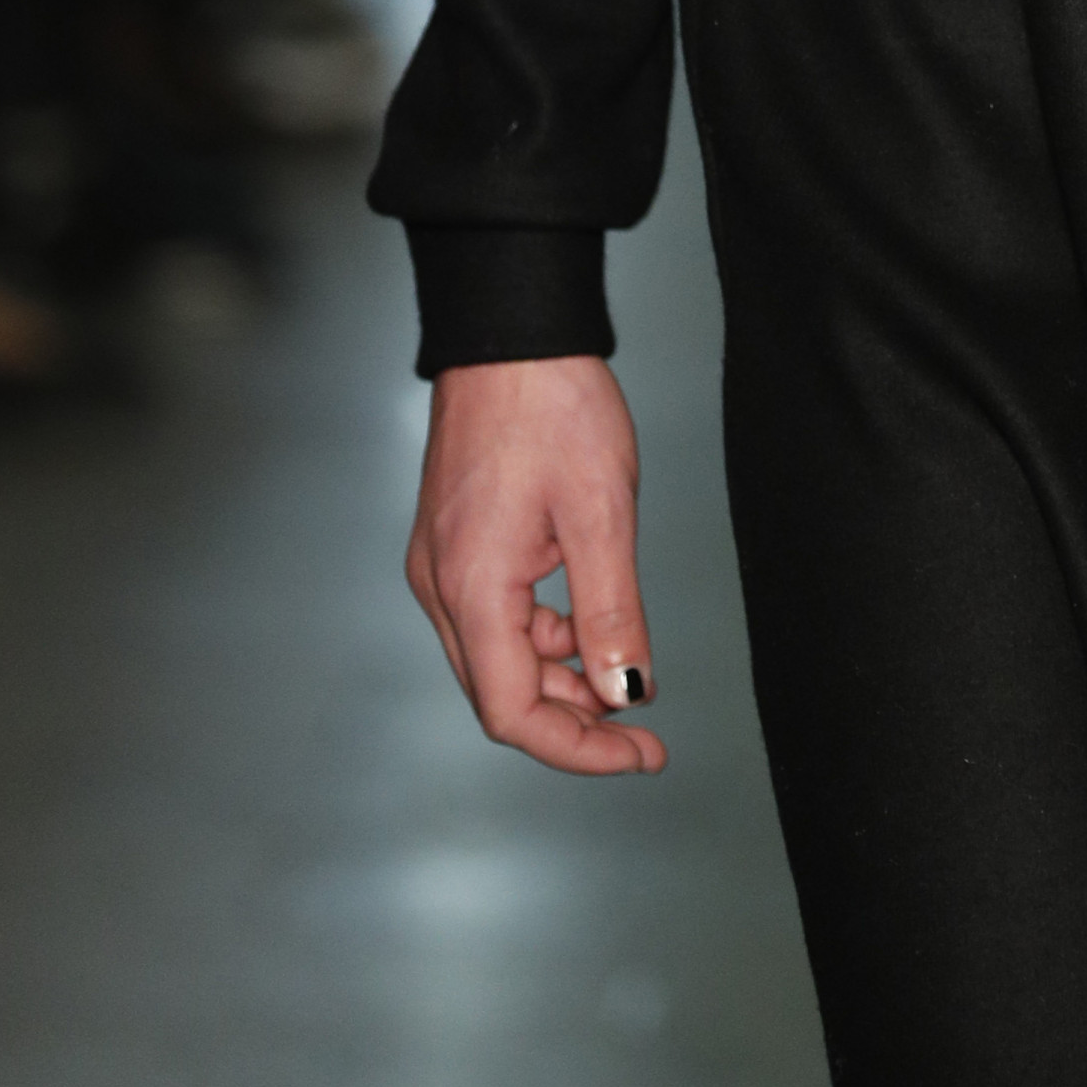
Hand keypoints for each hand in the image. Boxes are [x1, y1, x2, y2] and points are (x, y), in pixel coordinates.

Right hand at [405, 354, 666, 774]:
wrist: (510, 333)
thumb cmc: (552, 405)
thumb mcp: (602, 513)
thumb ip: (612, 613)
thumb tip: (627, 693)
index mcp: (471, 588)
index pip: (513, 713)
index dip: (579, 749)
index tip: (640, 753)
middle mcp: (441, 587)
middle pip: (500, 694)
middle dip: (574, 720)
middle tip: (644, 729)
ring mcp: (441, 564)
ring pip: (498, 658)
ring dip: (561, 677)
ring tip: (625, 668)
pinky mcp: (454, 543)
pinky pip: (495, 615)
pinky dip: (543, 633)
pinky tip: (588, 618)